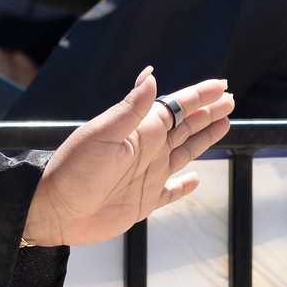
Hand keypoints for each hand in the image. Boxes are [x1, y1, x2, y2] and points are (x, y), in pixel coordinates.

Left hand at [20, 68, 233, 247]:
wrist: (56, 210)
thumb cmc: (74, 172)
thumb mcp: (101, 135)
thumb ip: (130, 109)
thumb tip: (150, 75)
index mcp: (138, 133)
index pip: (175, 108)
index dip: (198, 96)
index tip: (222, 85)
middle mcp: (146, 151)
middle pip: (185, 126)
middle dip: (208, 112)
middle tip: (231, 99)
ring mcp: (146, 175)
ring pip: (184, 152)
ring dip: (204, 138)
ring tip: (224, 123)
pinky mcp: (145, 201)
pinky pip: (172, 192)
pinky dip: (185, 186)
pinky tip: (196, 179)